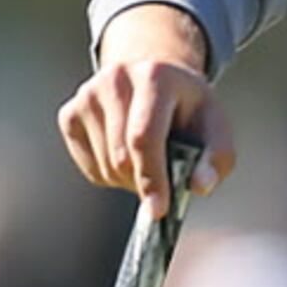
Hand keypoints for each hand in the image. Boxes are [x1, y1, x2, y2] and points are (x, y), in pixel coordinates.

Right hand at [57, 4, 236, 217]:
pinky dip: (111, 174)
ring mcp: (87, 95)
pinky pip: (90, 168)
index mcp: (155, 76)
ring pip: (106, 167)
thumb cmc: (188, 107)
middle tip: (166, 176)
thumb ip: (217, 158)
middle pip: (122, 157)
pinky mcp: (69, 114)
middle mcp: (116, 79)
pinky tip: (126, 152)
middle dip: (145, 181)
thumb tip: (201, 185)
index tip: (158, 210)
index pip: (144, 137)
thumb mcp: (216, 126)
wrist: (156, 76)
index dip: (151, 177)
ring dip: (130, 179)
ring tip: (148, 159)